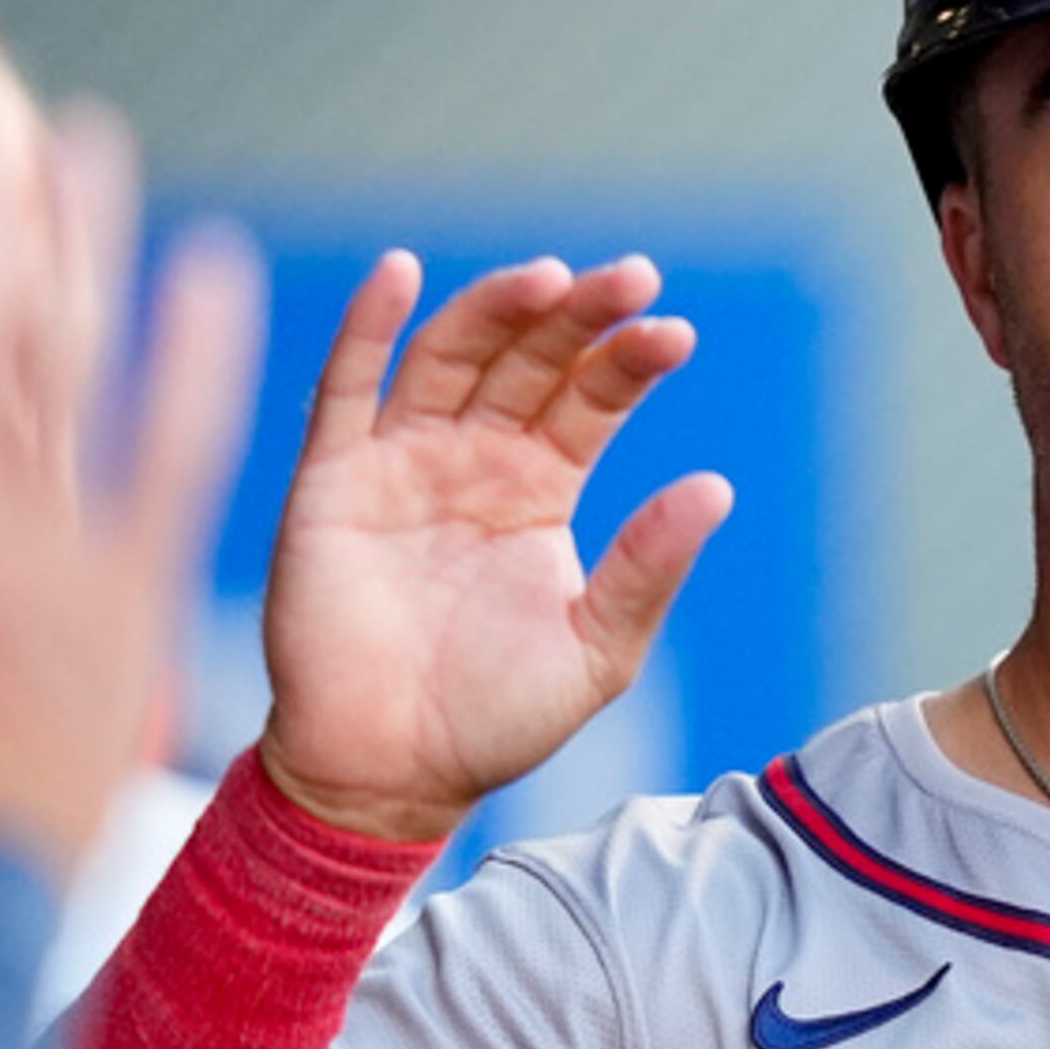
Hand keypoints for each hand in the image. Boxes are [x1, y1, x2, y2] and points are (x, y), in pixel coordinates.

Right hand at [255, 253, 730, 845]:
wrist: (389, 774)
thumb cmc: (495, 718)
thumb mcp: (596, 649)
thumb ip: (647, 568)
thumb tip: (716, 487)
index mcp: (540, 486)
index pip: (590, 397)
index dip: (627, 359)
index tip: (674, 333)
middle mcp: (474, 458)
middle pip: (529, 358)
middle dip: (578, 313)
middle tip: (632, 277)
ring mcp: (402, 460)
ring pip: (449, 354)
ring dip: (493, 306)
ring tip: (544, 278)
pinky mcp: (333, 479)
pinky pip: (346, 388)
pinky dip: (367, 325)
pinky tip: (398, 274)